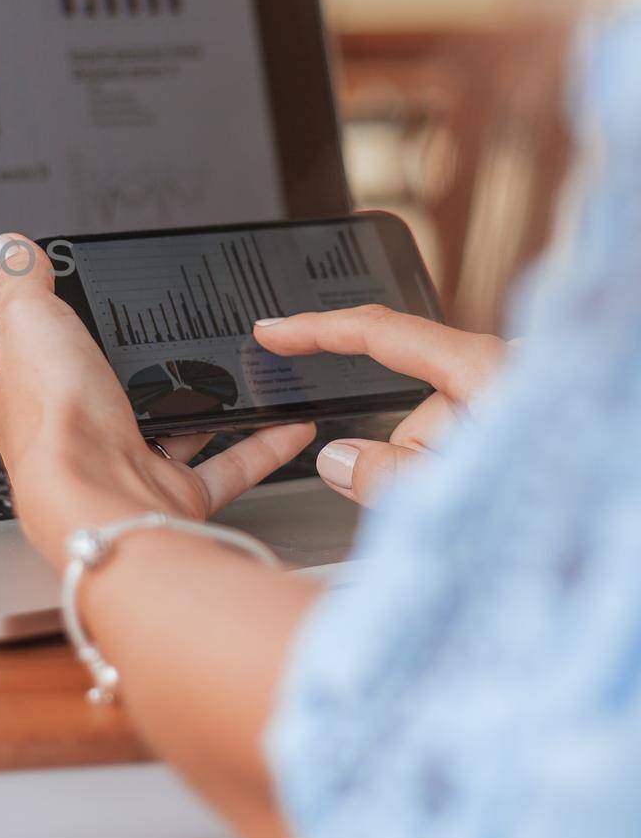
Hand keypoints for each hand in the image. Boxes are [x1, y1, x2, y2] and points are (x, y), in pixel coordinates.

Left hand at [0, 234, 314, 569]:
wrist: (101, 499)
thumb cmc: (57, 418)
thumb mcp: (28, 321)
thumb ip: (23, 282)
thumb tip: (10, 249)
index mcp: (29, 397)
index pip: (43, 356)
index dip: (66, 328)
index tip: (104, 303)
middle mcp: (75, 436)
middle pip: (113, 391)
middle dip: (146, 366)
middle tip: (181, 332)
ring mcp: (126, 465)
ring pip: (174, 429)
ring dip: (208, 401)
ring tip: (239, 365)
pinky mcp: (173, 492)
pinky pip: (226, 466)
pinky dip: (260, 443)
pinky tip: (286, 418)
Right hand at [253, 305, 506, 503]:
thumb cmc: (564, 498)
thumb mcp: (462, 497)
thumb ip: (388, 478)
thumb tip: (339, 459)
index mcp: (482, 365)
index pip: (380, 330)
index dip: (317, 330)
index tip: (273, 333)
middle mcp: (501, 366)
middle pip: (412, 405)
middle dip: (415, 456)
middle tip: (450, 501)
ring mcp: (518, 392)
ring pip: (440, 430)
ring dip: (446, 473)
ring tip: (489, 507)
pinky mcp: (529, 417)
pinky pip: (468, 438)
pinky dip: (466, 470)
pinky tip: (494, 496)